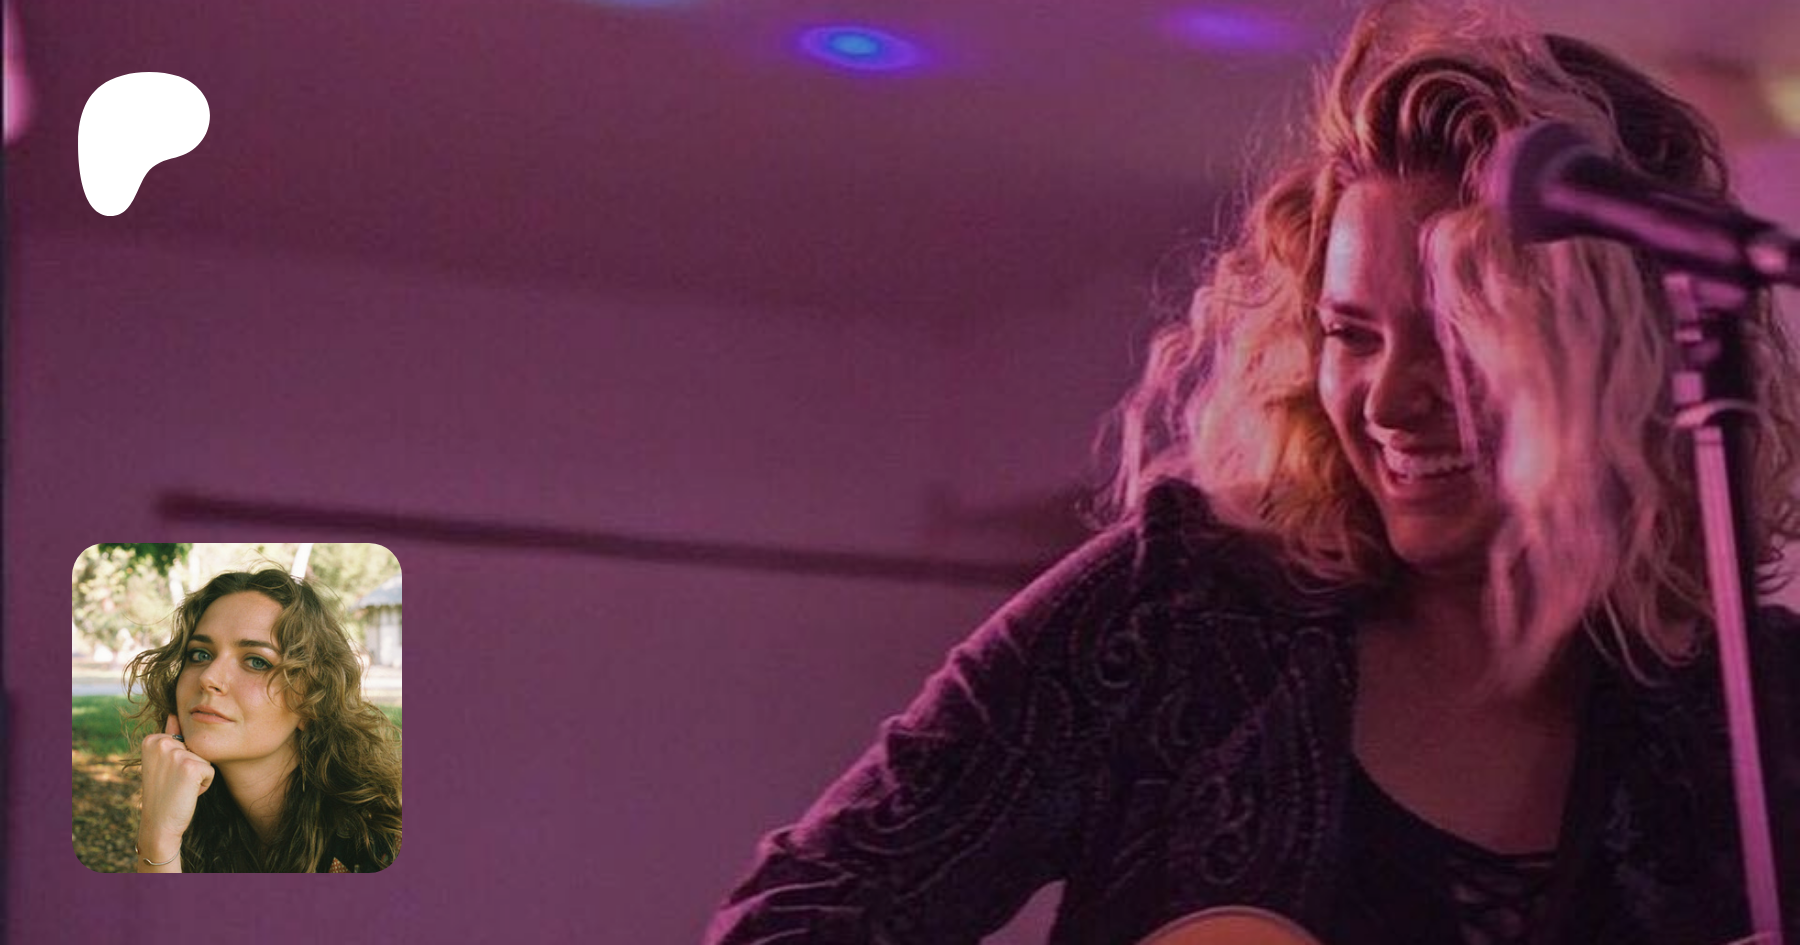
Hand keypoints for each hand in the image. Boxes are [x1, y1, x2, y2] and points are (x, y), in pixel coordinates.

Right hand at [138, 714, 213, 854]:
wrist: (159, 824)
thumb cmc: (163, 793)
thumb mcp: (162, 762)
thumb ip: (169, 737)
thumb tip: (175, 714)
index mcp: (152, 738)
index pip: (183, 738)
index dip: (180, 760)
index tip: (165, 775)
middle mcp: (162, 742)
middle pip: (196, 746)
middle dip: (190, 765)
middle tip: (173, 783)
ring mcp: (176, 753)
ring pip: (205, 758)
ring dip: (198, 775)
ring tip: (180, 788)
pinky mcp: (192, 766)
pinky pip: (211, 770)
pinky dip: (205, 784)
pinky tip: (188, 793)